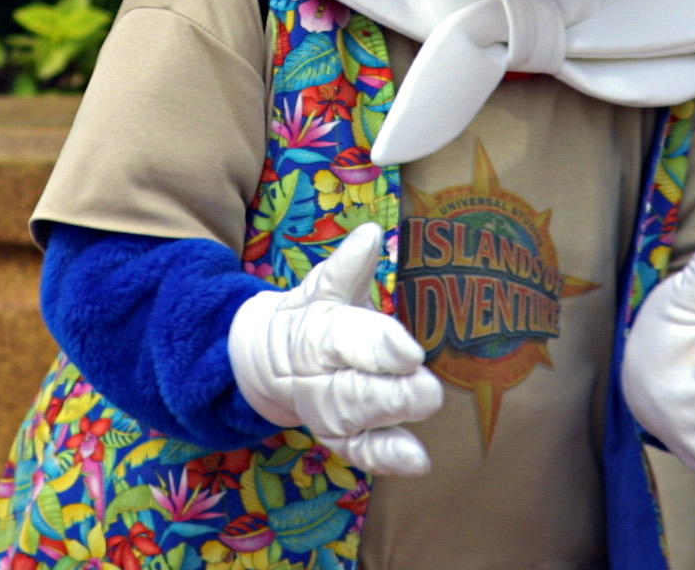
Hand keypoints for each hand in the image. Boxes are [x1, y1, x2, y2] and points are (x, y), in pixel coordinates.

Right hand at [227, 222, 443, 475]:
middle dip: (391, 395)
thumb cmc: (311, 315)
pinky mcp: (338, 438)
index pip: (345, 340)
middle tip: (429, 391)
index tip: (410, 351)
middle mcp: (318, 377)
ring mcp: (325, 412)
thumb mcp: (323, 287)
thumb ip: (348, 267)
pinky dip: (385, 458)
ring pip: (354, 423)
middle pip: (352, 391)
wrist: (265, 359)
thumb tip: (369, 233)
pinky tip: (417, 461)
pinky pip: (359, 452)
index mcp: (316, 332)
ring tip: (424, 425)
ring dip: (389, 425)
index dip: (378, 347)